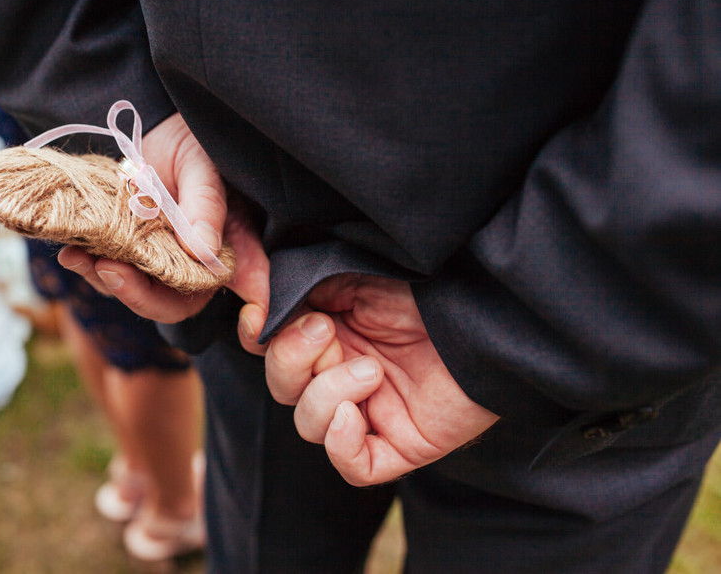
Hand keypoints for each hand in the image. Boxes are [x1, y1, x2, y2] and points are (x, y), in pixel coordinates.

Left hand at [58, 113, 269, 324]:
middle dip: (141, 297)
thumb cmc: (193, 142)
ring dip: (107, 282)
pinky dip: (89, 266)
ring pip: (137, 293)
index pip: (247, 286)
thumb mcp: (202, 166)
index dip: (253, 313)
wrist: (153, 126)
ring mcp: (159, 260)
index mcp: (229, 242)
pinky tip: (72, 252)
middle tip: (111, 271)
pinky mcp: (128, 252)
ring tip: (80, 258)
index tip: (251, 329)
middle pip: (176, 303)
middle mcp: (194, 261)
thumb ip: (205, 205)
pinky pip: (109, 272)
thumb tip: (201, 250)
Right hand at [245, 274, 497, 485]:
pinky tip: (354, 412)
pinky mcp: (401, 445)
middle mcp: (344, 375)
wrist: (484, 314)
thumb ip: (302, 289)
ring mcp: (372, 413)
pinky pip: (353, 466)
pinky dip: (342, 444)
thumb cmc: (426, 289)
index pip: (271, 349)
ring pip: (311, 426)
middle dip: (292, 360)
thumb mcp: (352, 276)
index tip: (261, 316)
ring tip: (371, 369)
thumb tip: (260, 306)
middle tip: (325, 331)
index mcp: (330, 335)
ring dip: (327, 394)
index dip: (258, 338)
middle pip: (283, 388)